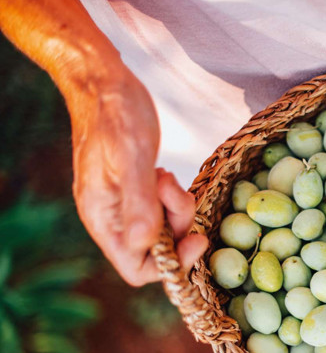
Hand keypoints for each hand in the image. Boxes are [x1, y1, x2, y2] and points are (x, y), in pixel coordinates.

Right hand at [71, 71, 206, 285]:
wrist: (103, 83)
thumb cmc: (114, 115)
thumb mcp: (131, 158)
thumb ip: (138, 203)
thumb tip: (143, 245)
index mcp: (104, 220)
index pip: (137, 269)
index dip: (171, 264)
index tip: (195, 238)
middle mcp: (114, 219)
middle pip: (158, 251)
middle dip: (178, 225)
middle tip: (175, 190)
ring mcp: (126, 206)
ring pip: (165, 229)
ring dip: (177, 207)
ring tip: (167, 176)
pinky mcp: (138, 191)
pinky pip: (164, 210)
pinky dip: (174, 197)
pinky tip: (165, 175)